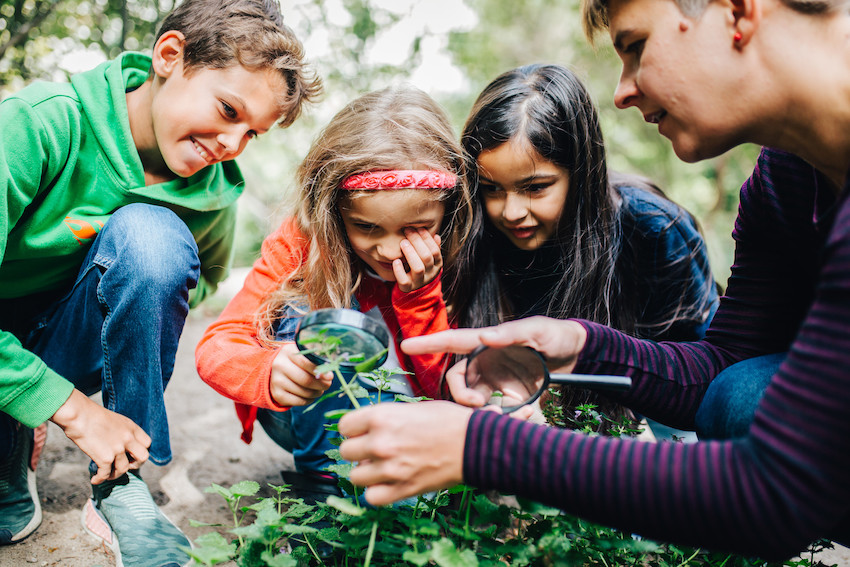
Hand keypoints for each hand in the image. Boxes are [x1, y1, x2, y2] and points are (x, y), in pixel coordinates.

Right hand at [50, 389, 150, 484]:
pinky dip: (100, 479)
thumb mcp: (114, 420)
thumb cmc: (91, 415)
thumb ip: (122, 432)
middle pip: (143, 457)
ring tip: (107, 474)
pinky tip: (95, 479)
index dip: (140, 451)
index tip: (132, 455)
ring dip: (115, 475)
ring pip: (123, 469)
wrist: (79, 415)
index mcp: (131, 427)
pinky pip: (106, 475)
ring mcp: (118, 449)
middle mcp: (128, 439)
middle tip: (125, 466)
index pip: (147, 443)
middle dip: (135, 464)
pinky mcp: (105, 458)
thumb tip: (121, 445)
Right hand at [270, 342, 333, 405]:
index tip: (330, 376)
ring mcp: (276, 381)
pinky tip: (311, 395)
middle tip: (328, 385)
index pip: (307, 363)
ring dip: (317, 393)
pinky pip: (299, 401)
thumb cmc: (295, 361)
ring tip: (320, 390)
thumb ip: (315, 359)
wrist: (273, 371)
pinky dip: (309, 400)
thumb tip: (329, 372)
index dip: (321, 371)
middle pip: (306, 380)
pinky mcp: (277, 394)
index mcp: (288, 352)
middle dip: (321, 385)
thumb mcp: (302, 354)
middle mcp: (279, 365)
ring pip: (304, 392)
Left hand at [338, 401, 471, 505]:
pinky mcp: (402, 489)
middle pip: (346, 451)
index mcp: (381, 417)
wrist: (474, 443)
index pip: (345, 426)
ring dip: (366, 472)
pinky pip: (371, 497)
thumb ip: (387, 418)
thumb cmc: (448, 421)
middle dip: (358, 451)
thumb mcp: (412, 407)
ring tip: (382, 467)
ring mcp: (390, 468)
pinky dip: (377, 492)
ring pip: (355, 476)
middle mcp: (380, 442)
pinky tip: (388, 483)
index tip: (364, 432)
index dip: (355, 429)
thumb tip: (369, 428)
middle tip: (374, 450)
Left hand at [394, 228, 441, 291]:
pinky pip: (404, 281)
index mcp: (437, 265)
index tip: (419, 228)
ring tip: (403, 242)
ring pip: (418, 268)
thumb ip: (431, 246)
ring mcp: (419, 282)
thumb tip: (436, 236)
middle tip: (407, 231)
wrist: (412, 283)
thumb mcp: (428, 256)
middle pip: (427, 257)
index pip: (435, 251)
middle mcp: (430, 274)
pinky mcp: (407, 287)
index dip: (427, 239)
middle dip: (417, 242)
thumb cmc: (419, 263)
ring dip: (410, 253)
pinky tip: (395, 261)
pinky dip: (399, 271)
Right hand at [402, 317, 587, 405]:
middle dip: (461, 395)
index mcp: (487, 344)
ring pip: (472, 401)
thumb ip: (510, 333)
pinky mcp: (507, 399)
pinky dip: (499, 418)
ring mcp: (495, 382)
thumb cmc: (555, 336)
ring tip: (502, 414)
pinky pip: (493, 412)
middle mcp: (485, 364)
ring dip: (479, 412)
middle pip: (458, 381)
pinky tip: (519, 417)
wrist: (578, 357)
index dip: (428, 344)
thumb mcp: (536, 331)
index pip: (452, 341)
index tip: (405, 345)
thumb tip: (484, 335)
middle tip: (478, 405)